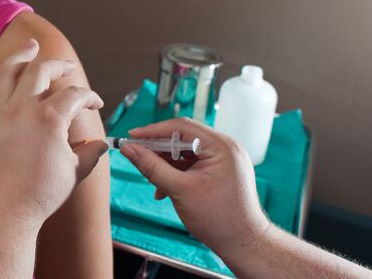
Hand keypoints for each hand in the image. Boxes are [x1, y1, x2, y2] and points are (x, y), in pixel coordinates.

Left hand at [0, 39, 107, 228]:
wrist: (2, 213)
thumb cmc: (39, 195)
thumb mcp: (74, 173)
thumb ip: (89, 154)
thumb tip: (102, 145)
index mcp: (50, 117)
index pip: (75, 96)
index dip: (89, 98)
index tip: (96, 105)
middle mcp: (23, 108)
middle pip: (41, 72)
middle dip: (58, 65)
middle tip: (67, 65)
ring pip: (8, 74)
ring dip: (20, 57)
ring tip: (30, 47)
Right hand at [119, 118, 269, 256]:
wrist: (243, 243)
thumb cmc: (220, 219)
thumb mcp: (179, 190)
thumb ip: (151, 167)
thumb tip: (129, 150)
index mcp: (222, 147)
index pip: (181, 127)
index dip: (153, 131)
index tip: (132, 137)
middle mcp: (225, 148)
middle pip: (182, 138)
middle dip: (159, 150)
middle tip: (138, 157)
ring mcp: (224, 159)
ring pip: (185, 152)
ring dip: (166, 165)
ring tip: (156, 183)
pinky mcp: (220, 170)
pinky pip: (192, 163)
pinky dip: (176, 173)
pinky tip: (165, 189)